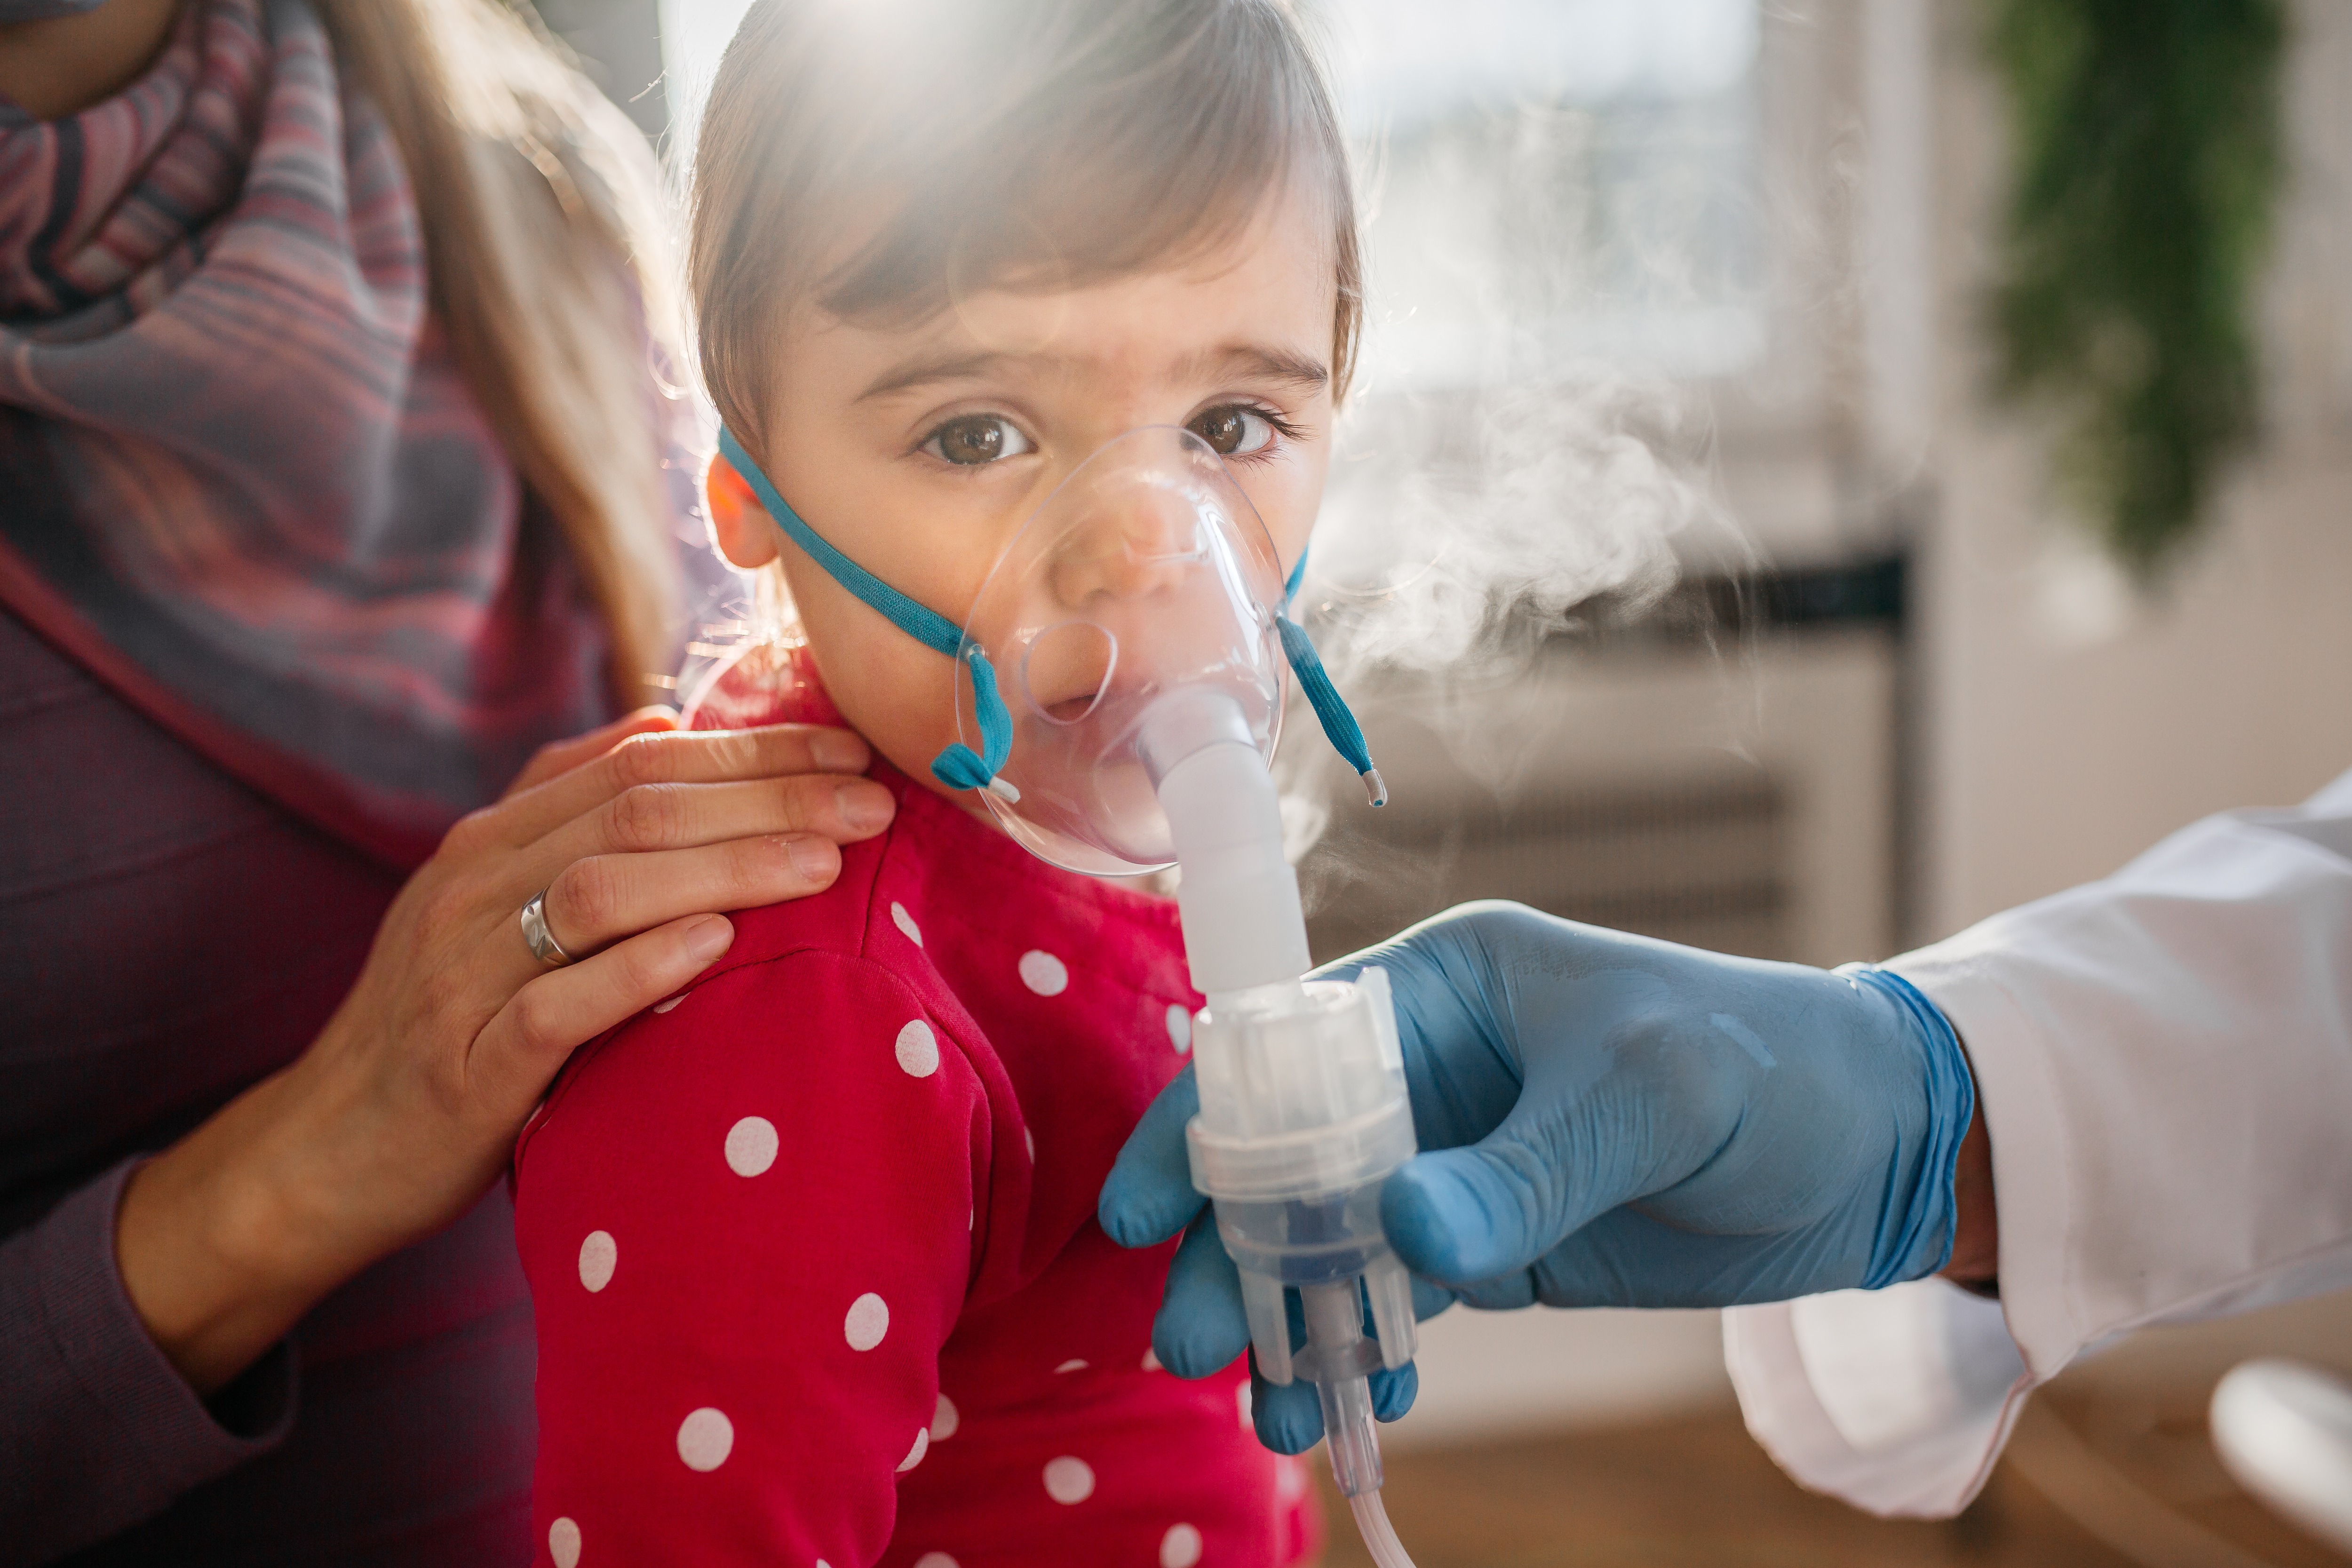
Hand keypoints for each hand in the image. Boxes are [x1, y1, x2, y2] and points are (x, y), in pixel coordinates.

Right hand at [117, 710, 895, 1392]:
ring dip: (722, 867)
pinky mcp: (467, 1064)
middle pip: (635, 812)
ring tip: (823, 862)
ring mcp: (463, 973)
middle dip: (765, 797)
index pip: (638, 764)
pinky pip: (556, 1002)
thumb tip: (665, 717)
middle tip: (870, 800)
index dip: (749, 751)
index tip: (849, 752)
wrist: (327, 1152)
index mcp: (492, 840)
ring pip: (601, 889)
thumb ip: (568, 805)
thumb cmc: (444, 1019)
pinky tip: (716, 946)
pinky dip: (639, 968)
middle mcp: (473, 888)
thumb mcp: (492, 899)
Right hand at [1100, 900, 1977, 1449]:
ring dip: (1289, 1319)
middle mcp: (1427, 1071)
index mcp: (1443, 987)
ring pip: (1330, 1241)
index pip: (1283, 1047)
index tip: (1144, 1211)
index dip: (1200, 1121)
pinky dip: (1366, 1350)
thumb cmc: (1768, 1066)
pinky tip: (1352, 1404)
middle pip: (1285, 1159)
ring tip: (1276, 1409)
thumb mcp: (1651, 1098)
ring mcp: (1455, 1161)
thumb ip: (1526, 1169)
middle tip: (1189, 1346)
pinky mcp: (1493, 1242)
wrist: (1874, 1147)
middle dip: (1230, 1251)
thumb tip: (1402, 1236)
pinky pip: (1398, 1298)